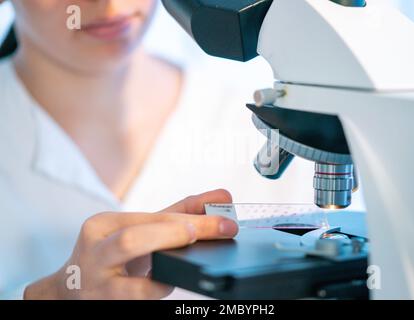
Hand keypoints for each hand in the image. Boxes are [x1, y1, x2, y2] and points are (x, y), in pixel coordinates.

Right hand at [24, 189, 237, 299]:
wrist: (72, 288)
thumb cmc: (114, 254)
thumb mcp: (141, 230)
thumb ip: (179, 213)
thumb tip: (222, 197)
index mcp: (104, 225)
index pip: (151, 218)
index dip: (190, 219)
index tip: (224, 220)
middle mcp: (95, 252)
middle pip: (134, 241)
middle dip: (178, 236)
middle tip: (218, 232)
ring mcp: (97, 283)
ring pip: (131, 280)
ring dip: (166, 273)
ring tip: (191, 267)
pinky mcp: (103, 304)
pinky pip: (135, 300)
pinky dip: (158, 291)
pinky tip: (170, 284)